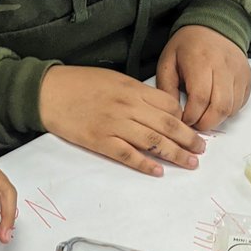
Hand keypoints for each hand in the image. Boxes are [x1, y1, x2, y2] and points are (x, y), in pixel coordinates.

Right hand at [38, 65, 205, 176]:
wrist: (48, 91)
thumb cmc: (80, 83)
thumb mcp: (114, 79)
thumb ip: (137, 92)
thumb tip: (159, 107)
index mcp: (132, 88)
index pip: (168, 104)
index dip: (184, 117)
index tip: (193, 127)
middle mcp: (127, 106)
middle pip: (166, 124)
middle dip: (188, 138)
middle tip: (202, 149)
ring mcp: (113, 125)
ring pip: (152, 141)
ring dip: (174, 154)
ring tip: (190, 163)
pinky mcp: (99, 141)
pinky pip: (127, 155)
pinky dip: (144, 164)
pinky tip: (159, 171)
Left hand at [157, 25, 250, 130]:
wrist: (213, 26)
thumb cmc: (187, 46)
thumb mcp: (167, 62)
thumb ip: (166, 88)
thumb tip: (172, 113)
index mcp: (200, 61)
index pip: (200, 98)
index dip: (191, 116)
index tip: (183, 120)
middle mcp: (223, 66)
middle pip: (219, 106)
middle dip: (205, 123)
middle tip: (194, 124)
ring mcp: (238, 72)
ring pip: (232, 107)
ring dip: (217, 118)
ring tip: (204, 116)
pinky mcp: (247, 77)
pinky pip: (241, 103)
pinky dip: (228, 111)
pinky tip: (215, 106)